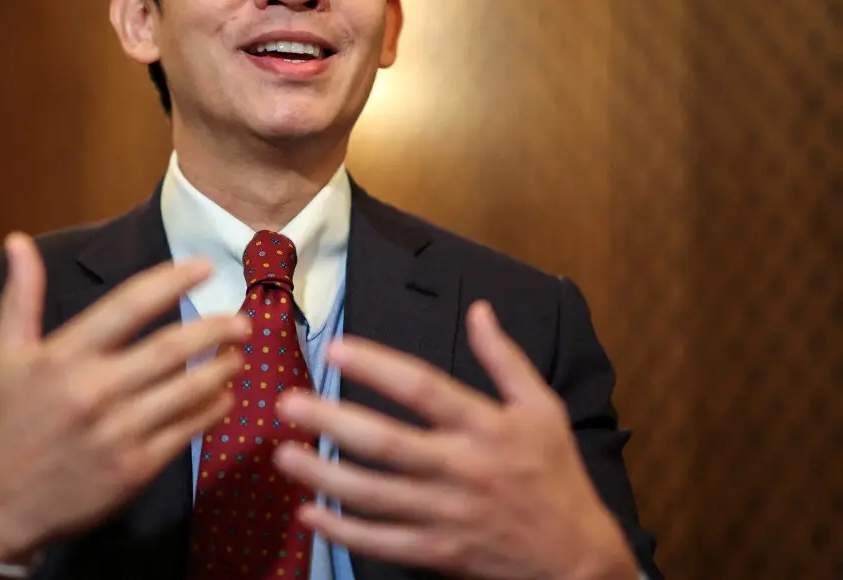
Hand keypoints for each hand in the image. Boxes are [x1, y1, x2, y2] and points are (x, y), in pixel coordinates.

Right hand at [0, 233, 248, 562]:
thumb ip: (21, 296)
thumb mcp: (4, 355)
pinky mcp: (134, 470)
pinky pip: (185, 432)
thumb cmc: (3, 423)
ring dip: (220, 370)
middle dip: (215, 329)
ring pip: (186, 391)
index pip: (129, 305)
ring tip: (238, 355)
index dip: (171, 281)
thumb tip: (19, 241)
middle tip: (242, 320)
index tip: (203, 268)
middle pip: (171, 348)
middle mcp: (93, 391)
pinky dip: (211, 411)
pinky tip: (223, 397)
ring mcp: (117, 433)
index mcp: (64, 356)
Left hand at [272, 301, 636, 579]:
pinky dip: (343, 531)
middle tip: (288, 403)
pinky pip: (383, 543)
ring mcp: (447, 514)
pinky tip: (309, 513)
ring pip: (376, 496)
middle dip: (334, 421)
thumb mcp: (542, 408)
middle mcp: (462, 469)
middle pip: (388, 443)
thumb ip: (505, 359)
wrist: (578, 559)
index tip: (335, 347)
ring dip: (325, 476)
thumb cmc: (556, 475)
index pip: (424, 389)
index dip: (378, 366)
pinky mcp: (439, 552)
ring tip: (284, 454)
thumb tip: (480, 309)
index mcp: (486, 427)